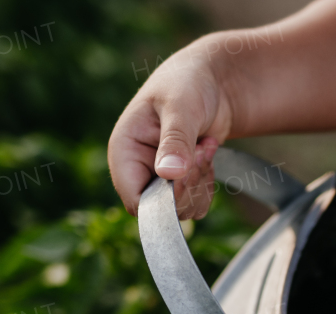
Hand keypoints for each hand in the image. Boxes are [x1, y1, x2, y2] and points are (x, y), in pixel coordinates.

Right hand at [108, 38, 234, 218]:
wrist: (211, 81)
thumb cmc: (187, 83)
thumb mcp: (181, 107)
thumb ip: (175, 140)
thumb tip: (170, 174)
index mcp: (124, 151)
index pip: (135, 200)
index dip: (164, 199)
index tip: (186, 171)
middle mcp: (137, 169)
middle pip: (162, 209)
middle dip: (189, 184)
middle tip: (200, 149)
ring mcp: (158, 178)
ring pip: (182, 208)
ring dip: (201, 182)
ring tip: (205, 145)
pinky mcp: (179, 182)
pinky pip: (195, 202)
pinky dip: (208, 183)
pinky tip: (208, 153)